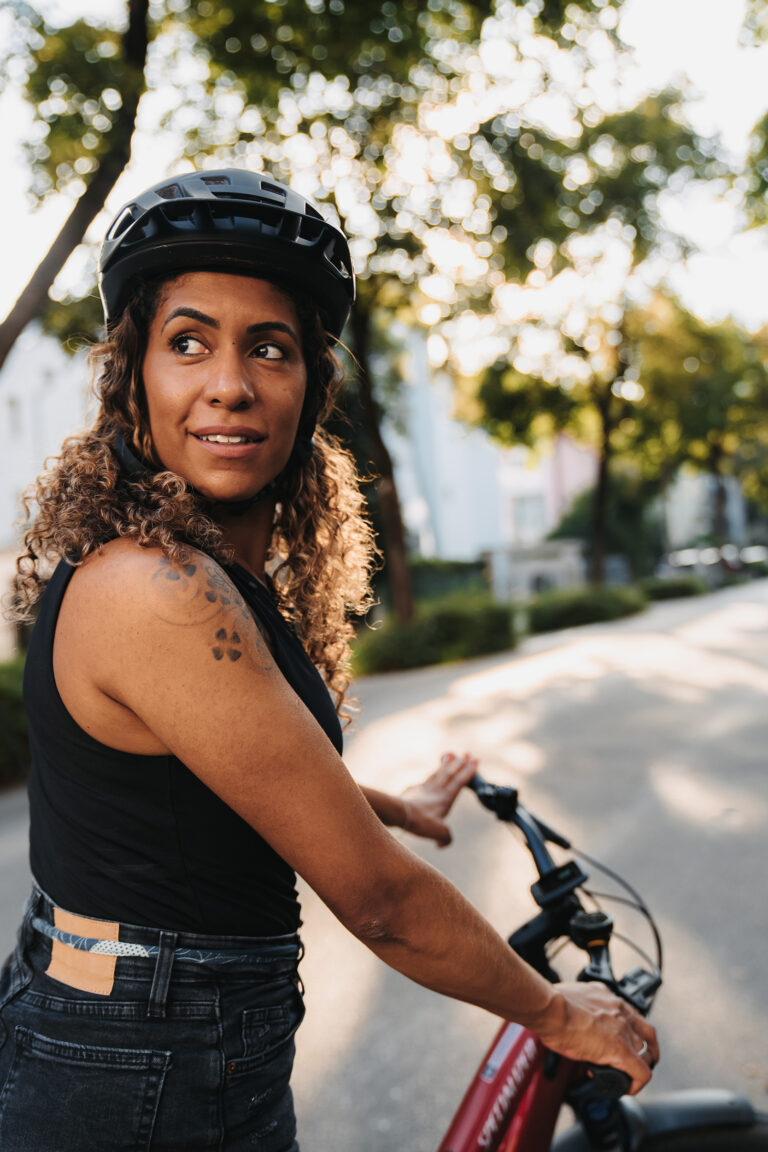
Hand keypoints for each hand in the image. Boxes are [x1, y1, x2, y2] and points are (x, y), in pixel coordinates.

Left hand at [399, 752, 477, 846]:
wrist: (399, 813)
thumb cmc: (421, 822)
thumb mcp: (440, 833)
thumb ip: (446, 838)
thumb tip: (441, 844)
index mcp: (446, 798)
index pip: (459, 781)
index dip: (468, 771)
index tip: (475, 760)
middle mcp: (436, 790)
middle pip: (450, 773)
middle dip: (459, 764)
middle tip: (467, 754)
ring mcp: (423, 789)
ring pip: (437, 774)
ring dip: (446, 765)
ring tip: (450, 756)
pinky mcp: (412, 791)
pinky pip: (424, 781)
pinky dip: (430, 776)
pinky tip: (430, 776)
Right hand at [529, 981, 658, 1095]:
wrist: (549, 1009)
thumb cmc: (551, 1004)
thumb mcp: (572, 999)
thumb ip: (581, 1008)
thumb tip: (573, 1020)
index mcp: (608, 997)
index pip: (632, 1015)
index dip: (632, 1032)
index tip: (623, 1041)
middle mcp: (620, 1010)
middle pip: (647, 1034)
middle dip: (644, 1050)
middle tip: (634, 1061)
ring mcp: (623, 1030)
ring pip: (647, 1055)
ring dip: (639, 1067)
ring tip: (627, 1077)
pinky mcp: (621, 1050)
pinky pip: (641, 1073)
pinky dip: (636, 1083)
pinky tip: (626, 1088)